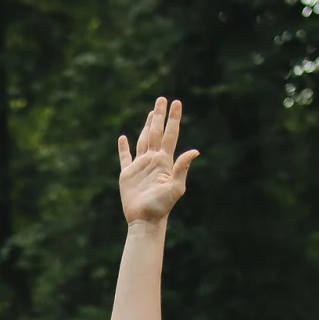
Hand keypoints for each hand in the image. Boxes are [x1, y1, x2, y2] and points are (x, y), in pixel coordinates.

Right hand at [118, 96, 199, 225]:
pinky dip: (123, 148)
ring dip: (146, 126)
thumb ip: (182, 168)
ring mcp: (140, 166)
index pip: (170, 135)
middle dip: (159, 116)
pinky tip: (123, 138)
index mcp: (164, 161)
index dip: (173, 119)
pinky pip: (125, 158)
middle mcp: (153, 160)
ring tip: (151, 113)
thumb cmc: (162, 206)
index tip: (176, 103)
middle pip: (156, 132)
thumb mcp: (175, 187)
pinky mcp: (127, 175)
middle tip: (162, 99)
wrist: (145, 220)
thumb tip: (195, 151)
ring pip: (143, 141)